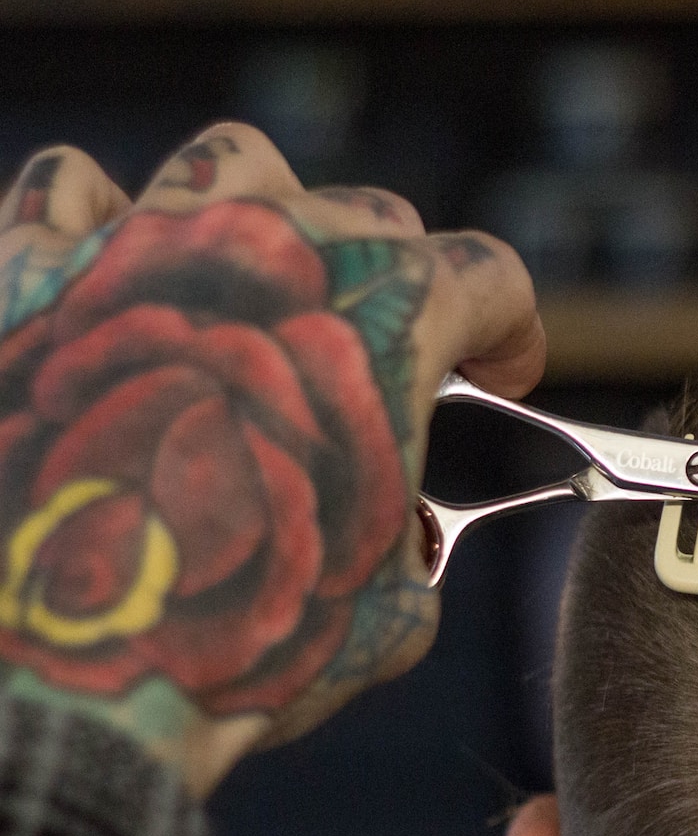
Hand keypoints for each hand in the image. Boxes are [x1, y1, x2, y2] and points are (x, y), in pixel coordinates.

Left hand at [0, 125, 543, 793]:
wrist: (48, 670)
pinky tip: (108, 281)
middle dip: (388, 286)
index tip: (500, 372)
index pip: (488, 277)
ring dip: (260, 221)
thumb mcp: (382, 612)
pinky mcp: (23, 268)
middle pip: (369, 216)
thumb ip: (411, 541)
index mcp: (385, 321)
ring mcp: (139, 243)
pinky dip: (100, 225)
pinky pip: (68, 187)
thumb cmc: (226, 641)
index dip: (511, 330)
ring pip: (233, 165)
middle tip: (368, 366)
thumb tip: (398, 541)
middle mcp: (270, 250)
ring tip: (247, 290)